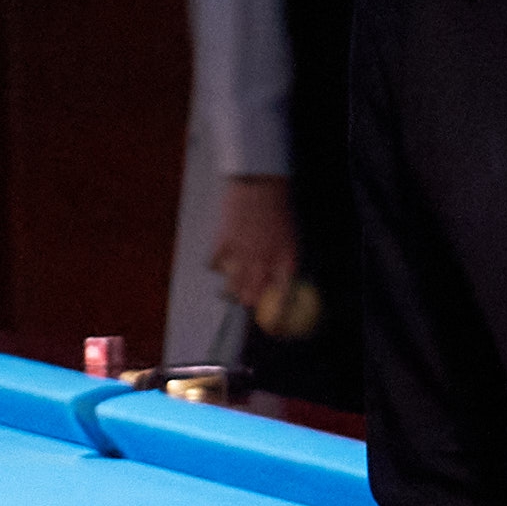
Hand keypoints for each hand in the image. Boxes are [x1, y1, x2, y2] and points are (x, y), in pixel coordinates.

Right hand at [207, 175, 298, 322]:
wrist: (260, 181)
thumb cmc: (279, 206)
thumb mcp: (291, 235)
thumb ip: (285, 259)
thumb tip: (282, 279)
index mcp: (286, 259)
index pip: (284, 296)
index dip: (281, 313)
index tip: (278, 324)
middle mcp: (265, 262)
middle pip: (253, 297)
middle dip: (249, 302)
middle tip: (248, 300)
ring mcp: (243, 255)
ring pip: (232, 288)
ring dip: (232, 290)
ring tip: (231, 288)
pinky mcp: (224, 244)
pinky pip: (215, 266)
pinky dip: (217, 265)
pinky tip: (220, 261)